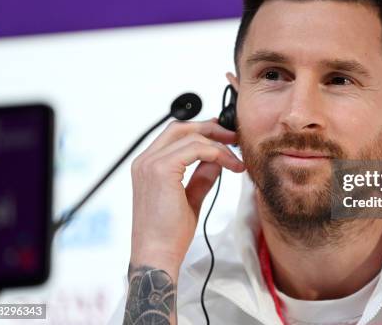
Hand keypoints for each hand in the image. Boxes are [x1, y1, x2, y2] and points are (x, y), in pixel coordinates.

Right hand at [129, 117, 244, 274]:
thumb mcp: (190, 198)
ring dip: (219, 144)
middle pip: (180, 127)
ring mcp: (150, 163)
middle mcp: (145, 160)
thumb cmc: (169, 234)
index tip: (224, 138)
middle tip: (234, 139)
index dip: (201, 131)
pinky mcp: (161, 169)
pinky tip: (231, 166)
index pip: (174, 135)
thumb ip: (201, 176)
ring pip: (191, 136)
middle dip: (211, 128)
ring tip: (236, 159)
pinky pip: (196, 148)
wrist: (158, 254)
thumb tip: (216, 160)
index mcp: (147, 165)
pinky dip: (217, 153)